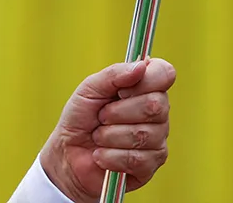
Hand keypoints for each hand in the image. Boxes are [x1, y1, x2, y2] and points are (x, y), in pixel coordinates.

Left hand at [37, 58, 175, 200]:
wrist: (68, 153)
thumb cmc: (81, 117)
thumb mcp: (90, 89)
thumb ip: (114, 74)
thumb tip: (142, 65)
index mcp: (145, 87)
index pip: (164, 74)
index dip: (144, 81)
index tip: (120, 90)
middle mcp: (158, 112)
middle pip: (155, 106)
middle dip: (117, 112)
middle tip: (102, 116)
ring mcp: (157, 140)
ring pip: (143, 134)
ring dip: (110, 136)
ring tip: (99, 136)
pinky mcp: (150, 165)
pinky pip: (136, 159)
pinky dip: (110, 156)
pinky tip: (102, 154)